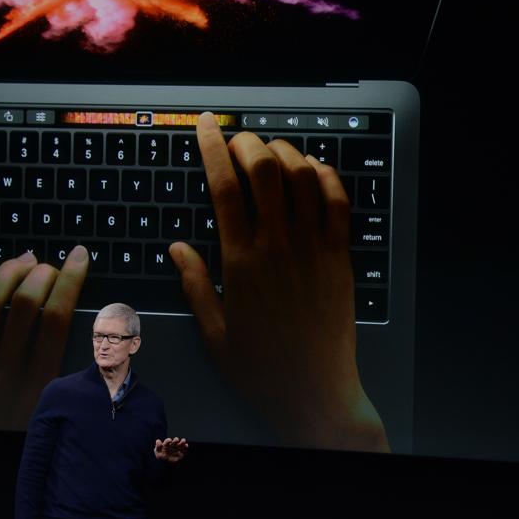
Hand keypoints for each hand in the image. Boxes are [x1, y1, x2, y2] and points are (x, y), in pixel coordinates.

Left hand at [0, 246, 88, 430]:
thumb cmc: (18, 442)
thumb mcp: (52, 412)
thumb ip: (67, 375)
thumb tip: (92, 332)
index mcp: (40, 385)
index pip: (58, 318)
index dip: (70, 280)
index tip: (78, 258)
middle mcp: (6, 375)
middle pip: (26, 305)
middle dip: (41, 273)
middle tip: (48, 265)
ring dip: (8, 273)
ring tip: (21, 261)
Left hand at [154, 437, 188, 462]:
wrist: (166, 464)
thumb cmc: (161, 457)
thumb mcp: (158, 452)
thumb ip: (158, 447)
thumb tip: (158, 440)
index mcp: (166, 444)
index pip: (167, 441)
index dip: (168, 440)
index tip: (169, 441)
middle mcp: (172, 445)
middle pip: (175, 441)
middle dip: (176, 440)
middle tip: (176, 440)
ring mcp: (177, 448)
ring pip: (180, 444)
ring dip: (182, 442)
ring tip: (183, 440)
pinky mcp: (181, 452)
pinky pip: (184, 449)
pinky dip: (185, 447)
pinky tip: (186, 445)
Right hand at [168, 112, 388, 451]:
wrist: (314, 393)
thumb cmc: (260, 367)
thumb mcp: (213, 331)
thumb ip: (194, 283)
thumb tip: (178, 246)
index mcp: (240, 262)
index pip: (223, 187)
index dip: (212, 148)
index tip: (205, 126)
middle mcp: (278, 246)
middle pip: (264, 169)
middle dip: (247, 142)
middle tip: (236, 139)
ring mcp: (313, 248)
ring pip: (302, 176)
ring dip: (284, 152)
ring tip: (269, 153)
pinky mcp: (340, 257)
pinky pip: (338, 201)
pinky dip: (324, 175)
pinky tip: (310, 170)